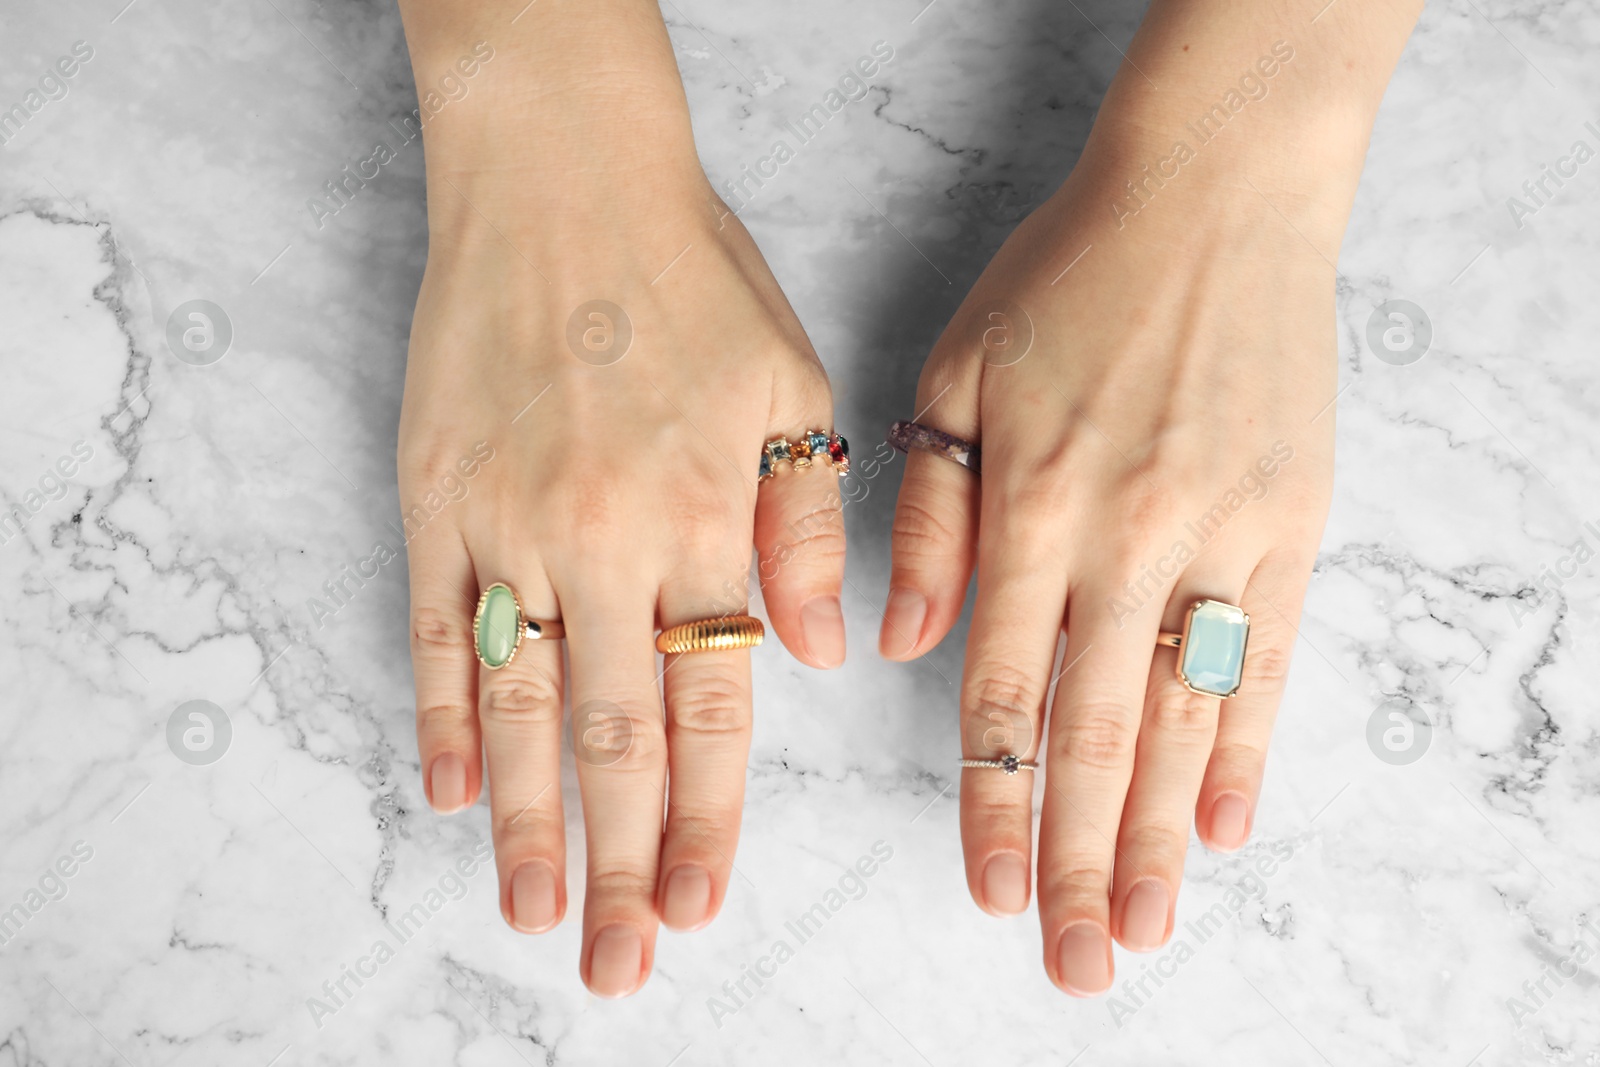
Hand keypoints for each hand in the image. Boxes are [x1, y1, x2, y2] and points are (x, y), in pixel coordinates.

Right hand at [397, 0, 845, 997]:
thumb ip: (807, 525)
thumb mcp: (790, 385)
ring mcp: (508, 522)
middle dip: (617, 860)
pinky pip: (437, 624)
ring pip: (519, 703)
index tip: (699, 902)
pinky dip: (442, 711)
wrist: (560, 176)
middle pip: (613, 734)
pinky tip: (447, 788)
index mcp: (703, 519)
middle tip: (616, 960)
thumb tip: (817, 653)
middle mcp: (605, 539)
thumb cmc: (687, 276)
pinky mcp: (434, 494)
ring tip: (530, 909)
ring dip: (525, 819)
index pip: (712, 705)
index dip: (705, 815)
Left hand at [881, 61, 1370, 991]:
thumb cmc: (1065, 283)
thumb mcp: (956, 376)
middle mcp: (1120, 536)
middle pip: (1091, 729)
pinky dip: (1248, 746)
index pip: (998, 690)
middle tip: (1073, 961)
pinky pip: (1267, 656)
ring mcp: (1217, 532)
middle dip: (1075, 855)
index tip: (987, 888)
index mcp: (1026, 506)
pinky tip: (1226, 826)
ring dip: (1158, 830)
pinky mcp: (1292, 521)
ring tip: (1145, 926)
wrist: (1208, 198)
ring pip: (1181, 713)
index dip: (990, 799)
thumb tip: (899, 647)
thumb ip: (927, 519)